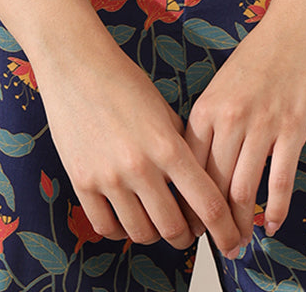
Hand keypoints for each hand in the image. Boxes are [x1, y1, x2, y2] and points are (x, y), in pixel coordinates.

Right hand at [35, 36, 244, 256]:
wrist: (76, 65)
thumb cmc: (123, 81)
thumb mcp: (164, 111)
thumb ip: (181, 147)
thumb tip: (196, 182)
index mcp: (168, 146)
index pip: (206, 203)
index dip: (222, 229)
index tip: (229, 240)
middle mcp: (140, 167)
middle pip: (174, 227)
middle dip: (187, 237)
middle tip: (190, 232)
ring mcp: (108, 178)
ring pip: (141, 232)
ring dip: (155, 234)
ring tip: (158, 223)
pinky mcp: (82, 182)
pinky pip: (106, 227)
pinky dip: (121, 231)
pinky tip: (128, 218)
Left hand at [182, 11, 305, 245]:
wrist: (299, 25)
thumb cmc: (261, 53)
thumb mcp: (222, 85)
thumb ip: (211, 124)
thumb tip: (202, 167)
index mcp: (207, 108)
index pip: (189, 169)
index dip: (188, 203)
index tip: (191, 224)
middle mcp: (230, 119)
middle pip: (214, 186)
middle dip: (213, 224)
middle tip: (217, 245)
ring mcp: (263, 125)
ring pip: (244, 189)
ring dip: (242, 223)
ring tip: (242, 241)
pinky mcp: (293, 129)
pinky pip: (280, 180)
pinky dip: (275, 209)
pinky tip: (272, 224)